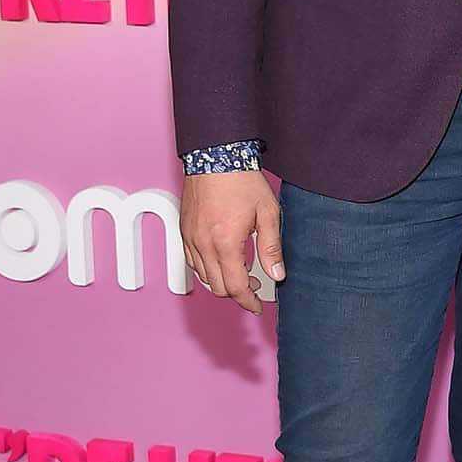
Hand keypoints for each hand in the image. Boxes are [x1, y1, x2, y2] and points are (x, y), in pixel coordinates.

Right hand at [180, 170, 282, 313]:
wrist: (215, 156)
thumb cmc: (242, 181)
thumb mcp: (267, 213)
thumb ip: (271, 248)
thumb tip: (277, 274)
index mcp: (225, 243)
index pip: (236, 287)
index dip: (249, 301)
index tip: (258, 305)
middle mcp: (203, 244)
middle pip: (218, 287)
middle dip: (238, 294)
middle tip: (255, 286)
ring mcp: (190, 238)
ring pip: (203, 277)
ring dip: (222, 282)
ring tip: (241, 274)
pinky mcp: (184, 231)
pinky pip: (192, 262)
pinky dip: (207, 270)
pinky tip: (222, 261)